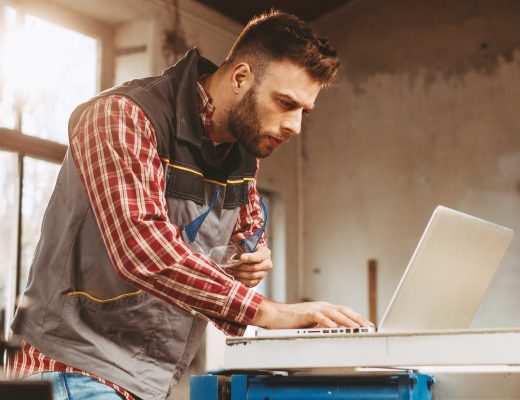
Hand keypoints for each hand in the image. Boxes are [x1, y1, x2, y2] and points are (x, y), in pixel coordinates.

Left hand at [225, 234, 272, 286]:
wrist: (254, 258)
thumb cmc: (250, 250)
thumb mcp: (247, 243)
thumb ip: (242, 239)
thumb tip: (239, 236)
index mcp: (265, 253)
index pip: (258, 257)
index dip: (250, 258)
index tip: (241, 257)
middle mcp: (267, 264)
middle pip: (254, 268)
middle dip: (241, 267)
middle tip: (231, 265)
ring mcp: (264, 273)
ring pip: (252, 276)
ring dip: (240, 274)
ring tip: (230, 271)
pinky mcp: (259, 280)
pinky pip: (251, 283)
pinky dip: (242, 280)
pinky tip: (234, 277)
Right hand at [251, 298, 373, 328]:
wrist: (276, 316)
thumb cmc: (293, 321)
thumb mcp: (313, 324)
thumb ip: (324, 326)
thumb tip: (338, 333)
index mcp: (324, 308)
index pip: (345, 312)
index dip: (357, 317)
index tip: (368, 325)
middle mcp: (321, 306)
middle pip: (343, 311)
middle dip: (357, 319)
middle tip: (368, 326)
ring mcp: (314, 308)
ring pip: (334, 313)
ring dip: (346, 321)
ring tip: (356, 328)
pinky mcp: (305, 313)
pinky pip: (318, 316)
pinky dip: (327, 321)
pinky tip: (334, 327)